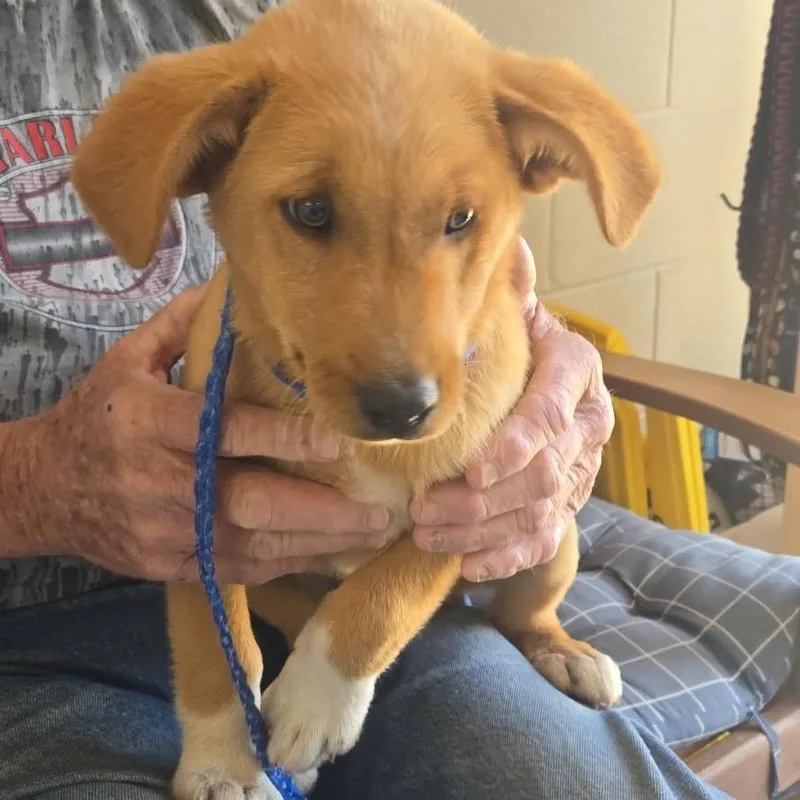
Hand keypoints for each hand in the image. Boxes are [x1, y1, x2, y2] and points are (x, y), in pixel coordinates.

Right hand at [0, 287, 389, 582]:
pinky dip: (285, 565)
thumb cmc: (97, 414)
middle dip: (320, 510)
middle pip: (248, 500)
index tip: (340, 441)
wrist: (42, 488)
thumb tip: (236, 288)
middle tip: (380, 509)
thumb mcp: (128, 358)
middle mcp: (159, 481)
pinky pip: (235, 570)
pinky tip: (328, 556)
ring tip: (371, 535)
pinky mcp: (167, 564)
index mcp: (149, 422)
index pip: (226, 430)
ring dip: (316, 542)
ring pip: (250, 543)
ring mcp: (164, 531)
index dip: (284, 438)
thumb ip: (184, 326)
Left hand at [412, 237, 613, 581]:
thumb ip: (509, 294)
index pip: (553, 410)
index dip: (518, 442)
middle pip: (546, 470)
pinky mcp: (566, 506)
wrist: (541, 395)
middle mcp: (587, 422)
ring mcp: (581, 469)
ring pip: (541, 510)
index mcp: (575, 369)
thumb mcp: (513, 317)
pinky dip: (507, 555)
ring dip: (483, 529)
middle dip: (484, 497)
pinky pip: (545, 539)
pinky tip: (468, 566)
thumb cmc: (515, 351)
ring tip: (428, 534)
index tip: (474, 470)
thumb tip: (507, 242)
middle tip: (426, 509)